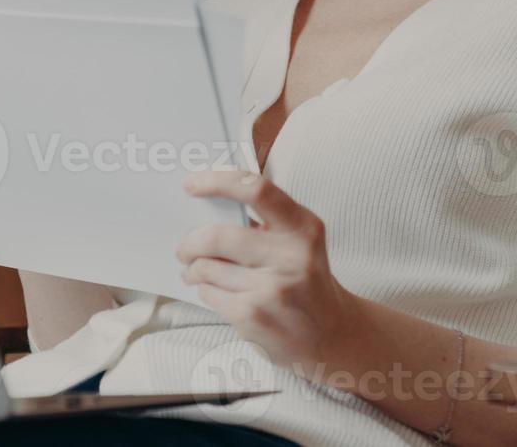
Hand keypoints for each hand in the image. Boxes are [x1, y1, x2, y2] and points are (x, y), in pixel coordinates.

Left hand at [176, 169, 358, 369]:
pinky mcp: (254, 316)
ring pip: (207, 268)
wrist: (333, 335)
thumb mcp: (300, 243)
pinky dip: (206, 291)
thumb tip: (207, 207)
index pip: (257, 190)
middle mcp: (292, 257)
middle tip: (184, 249)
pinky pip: (210, 294)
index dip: (218, 182)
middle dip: (190, 243)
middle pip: (217, 237)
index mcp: (303, 228)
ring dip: (195, 270)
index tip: (192, 184)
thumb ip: (264, 222)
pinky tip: (219, 293)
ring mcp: (272, 289)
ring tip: (196, 272)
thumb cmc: (306, 281)